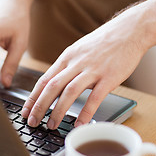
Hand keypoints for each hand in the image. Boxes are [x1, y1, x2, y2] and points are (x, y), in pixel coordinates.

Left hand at [21, 7, 149, 127]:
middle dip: (39, 107)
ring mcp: (92, 70)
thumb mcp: (78, 51)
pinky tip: (79, 124)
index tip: (26, 111)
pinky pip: (95, 97)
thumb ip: (67, 67)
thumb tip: (55, 85)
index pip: (44, 80)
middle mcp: (76, 63)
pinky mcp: (109, 77)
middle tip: (33, 122)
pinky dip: (86, 112)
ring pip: (69, 92)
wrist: (130, 30)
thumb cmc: (103, 43)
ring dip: (58, 111)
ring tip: (52, 125)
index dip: (32, 97)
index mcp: (66, 58)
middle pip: (52, 87)